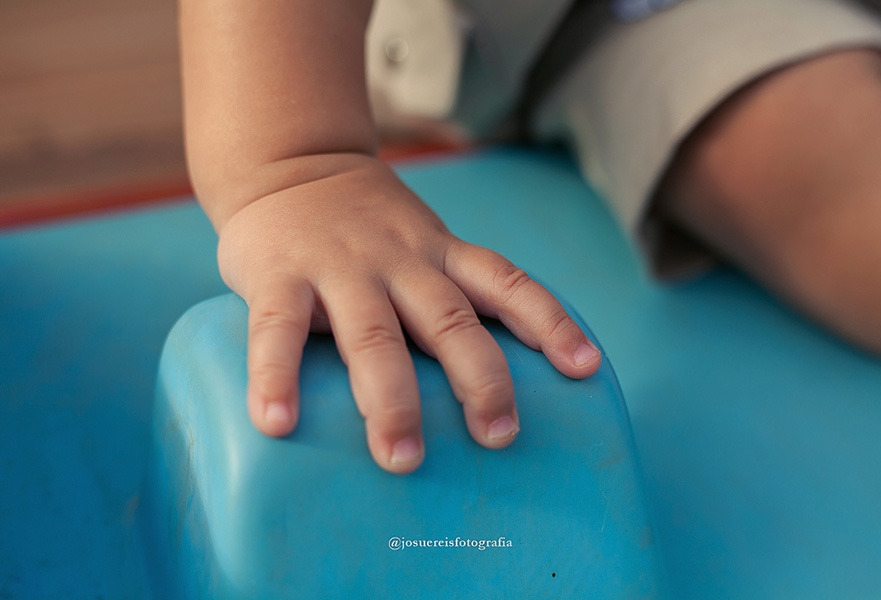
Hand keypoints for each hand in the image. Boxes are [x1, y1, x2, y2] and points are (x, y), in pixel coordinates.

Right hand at [216, 153, 601, 473]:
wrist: (288, 162)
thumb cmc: (363, 220)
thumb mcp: (419, 238)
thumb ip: (446, 289)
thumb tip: (484, 372)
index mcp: (439, 252)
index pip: (507, 282)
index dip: (551, 322)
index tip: (585, 367)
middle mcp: (399, 259)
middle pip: (451, 321)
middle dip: (480, 380)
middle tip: (499, 436)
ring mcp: (339, 266)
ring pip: (375, 336)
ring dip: (391, 399)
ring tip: (402, 458)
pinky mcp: (279, 273)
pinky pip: (278, 330)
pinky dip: (277, 376)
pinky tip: (276, 423)